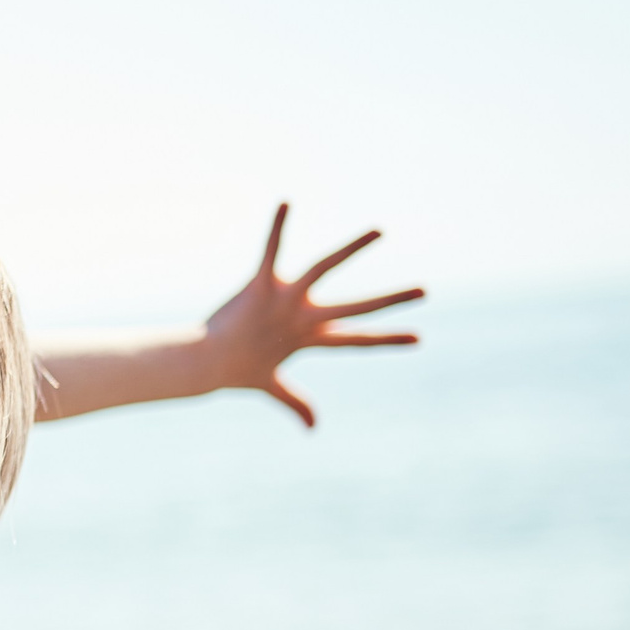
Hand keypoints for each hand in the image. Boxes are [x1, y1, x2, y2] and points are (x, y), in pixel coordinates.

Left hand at [202, 203, 424, 426]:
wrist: (204, 362)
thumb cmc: (236, 371)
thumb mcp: (271, 386)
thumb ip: (294, 403)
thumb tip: (312, 428)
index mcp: (311, 338)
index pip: (357, 340)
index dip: (387, 340)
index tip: (419, 338)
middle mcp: (304, 317)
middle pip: (355, 307)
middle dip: (390, 299)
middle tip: (425, 290)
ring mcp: (284, 298)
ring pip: (324, 268)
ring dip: (352, 249)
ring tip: (379, 231)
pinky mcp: (260, 284)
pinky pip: (271, 249)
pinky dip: (279, 226)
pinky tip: (286, 201)